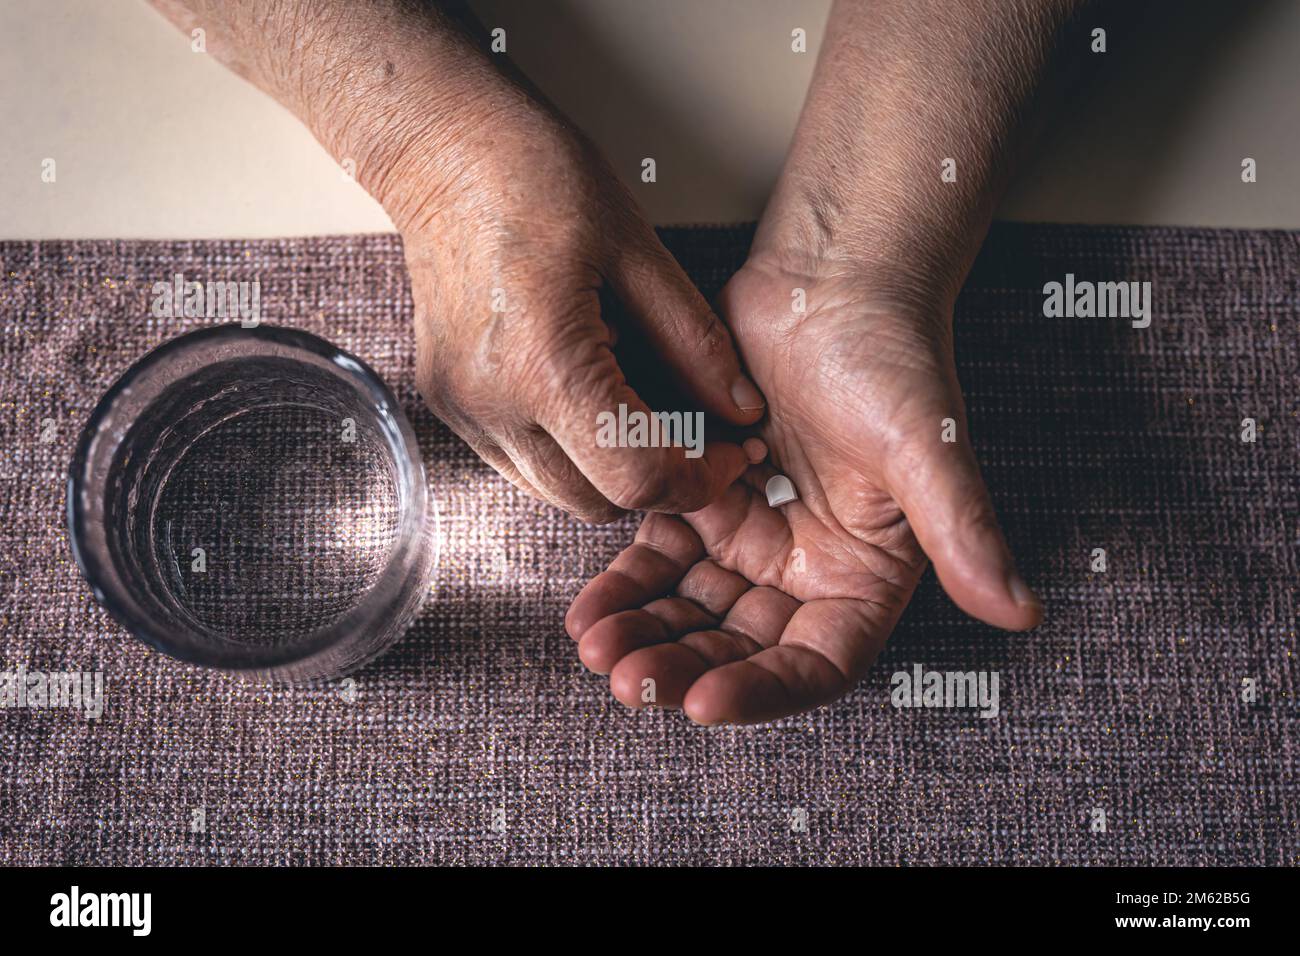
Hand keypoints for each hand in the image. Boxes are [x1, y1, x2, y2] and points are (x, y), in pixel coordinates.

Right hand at [147, 0, 764, 523]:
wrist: (440, 152)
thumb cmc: (533, 178)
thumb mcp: (639, 252)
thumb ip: (696, 343)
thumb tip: (741, 408)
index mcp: (547, 364)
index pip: (637, 479)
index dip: (697, 481)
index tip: (728, 454)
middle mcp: (493, 404)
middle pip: (598, 504)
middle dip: (660, 482)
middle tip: (700, 437)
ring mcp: (462, 411)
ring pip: (558, 494)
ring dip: (612, 474)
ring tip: (646, 411)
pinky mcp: (448, 405)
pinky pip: (522, 465)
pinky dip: (568, 453)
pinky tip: (592, 397)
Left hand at [566, 258, 1041, 722]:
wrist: (831, 279)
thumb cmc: (892, 355)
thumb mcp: (926, 447)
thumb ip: (963, 530)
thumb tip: (1020, 609)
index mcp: (863, 575)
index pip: (813, 663)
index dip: (761, 692)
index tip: (704, 702)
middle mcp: (804, 568)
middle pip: (737, 646)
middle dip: (682, 667)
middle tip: (627, 679)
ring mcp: (747, 536)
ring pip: (687, 609)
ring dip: (643, 633)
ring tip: (594, 647)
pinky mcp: (698, 499)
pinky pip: (655, 556)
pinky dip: (623, 582)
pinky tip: (587, 606)